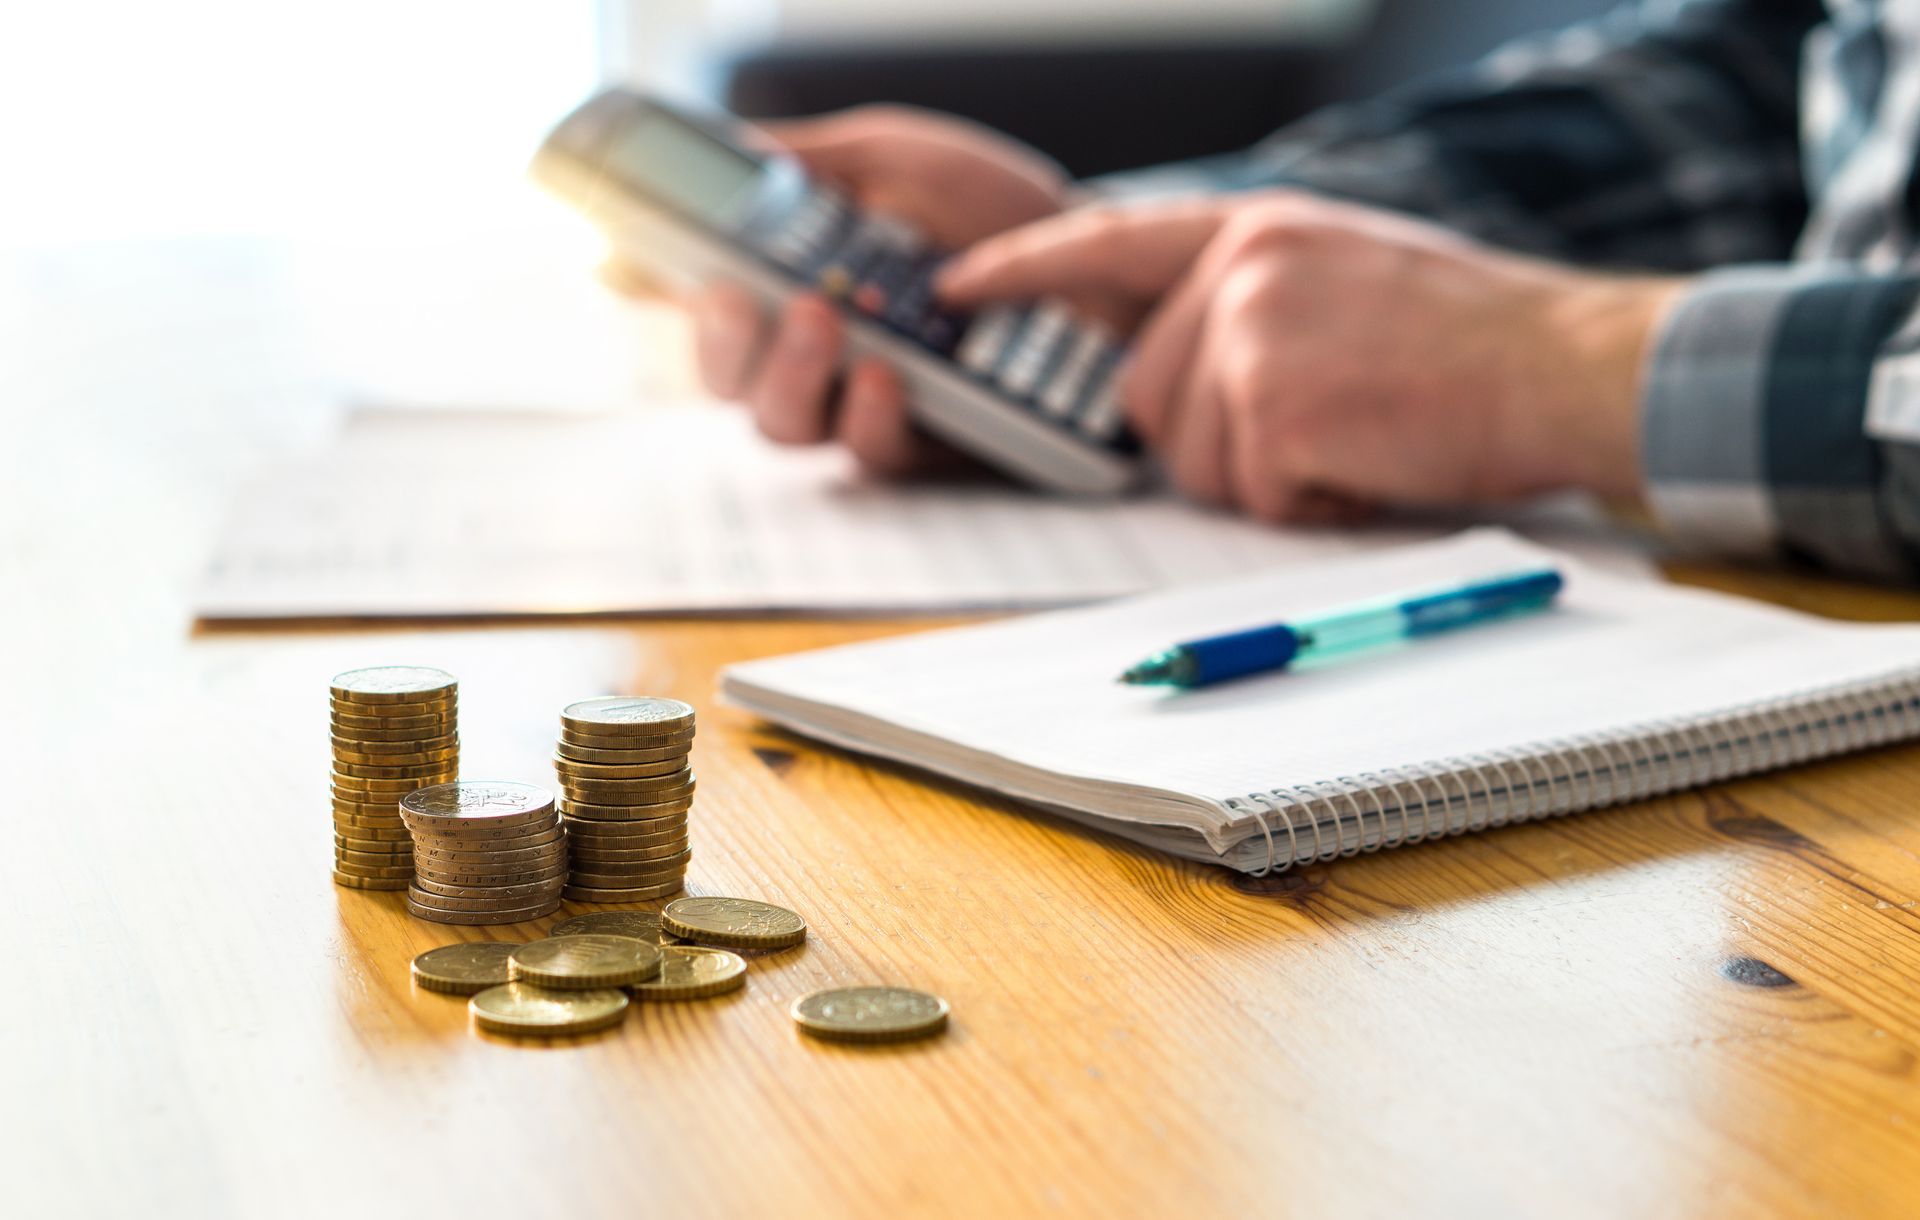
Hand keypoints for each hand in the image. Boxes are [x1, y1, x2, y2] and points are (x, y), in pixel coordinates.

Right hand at [683, 107, 1069, 474]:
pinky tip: (887, 376)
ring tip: (823, 321)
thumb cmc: (998, 214)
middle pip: (725, 377)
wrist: (1101, 266)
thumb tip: (731, 153)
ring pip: (782, 425)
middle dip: (718, 342)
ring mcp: (864, 402)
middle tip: (741, 297)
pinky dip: (868, 416)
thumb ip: (813, 161)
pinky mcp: (924, 448)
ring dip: (789, 376)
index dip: (646, 286)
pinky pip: (870, 455)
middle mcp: (816, 349)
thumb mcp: (898, 159)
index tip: (628, 267)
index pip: (695, 291)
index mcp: (792, 277)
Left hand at [939, 194, 1682, 520]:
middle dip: (1216, 438)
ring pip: (1191, 457)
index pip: (1109, 240)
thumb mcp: (1343, 277)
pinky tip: (1373, 464)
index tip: (954, 288)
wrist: (1569, 365)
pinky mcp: (1273, 403)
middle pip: (1144, 394)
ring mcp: (1252, 331)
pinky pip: (1248, 494)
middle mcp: (1240, 266)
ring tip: (1361, 435)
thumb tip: (1168, 369)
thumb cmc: (1473, 341)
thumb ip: (1248, 301)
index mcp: (1256, 228)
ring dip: (1268, 476)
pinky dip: (1310, 505)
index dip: (1024, 266)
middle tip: (1325, 423)